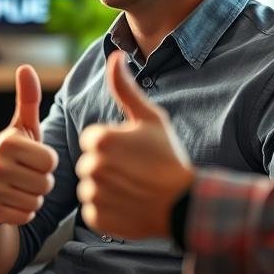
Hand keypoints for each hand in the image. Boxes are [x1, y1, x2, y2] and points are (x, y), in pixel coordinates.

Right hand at [0, 65, 57, 225]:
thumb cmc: (12, 154)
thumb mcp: (21, 127)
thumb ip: (28, 99)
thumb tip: (25, 67)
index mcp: (7, 142)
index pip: (51, 161)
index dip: (46, 162)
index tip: (32, 158)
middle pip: (46, 183)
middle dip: (42, 181)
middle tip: (26, 175)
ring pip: (37, 201)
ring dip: (33, 197)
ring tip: (19, 188)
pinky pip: (26, 217)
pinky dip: (23, 212)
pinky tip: (12, 202)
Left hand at [75, 52, 194, 238]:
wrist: (185, 203)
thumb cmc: (169, 158)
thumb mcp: (150, 118)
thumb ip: (125, 88)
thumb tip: (114, 55)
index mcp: (100, 140)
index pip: (91, 140)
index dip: (112, 145)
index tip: (133, 152)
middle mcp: (91, 166)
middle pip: (88, 163)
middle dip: (107, 166)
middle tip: (135, 172)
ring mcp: (93, 195)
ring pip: (89, 187)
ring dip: (106, 188)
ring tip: (133, 188)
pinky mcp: (97, 218)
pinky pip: (93, 210)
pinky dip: (107, 210)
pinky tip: (129, 205)